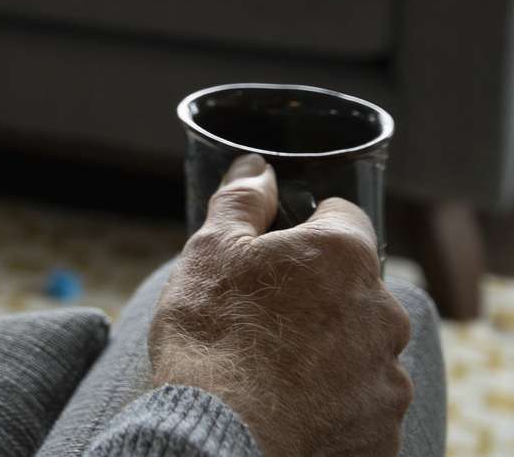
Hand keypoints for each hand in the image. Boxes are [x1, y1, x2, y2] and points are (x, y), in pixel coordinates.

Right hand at [148, 155, 411, 456]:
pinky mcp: (384, 425)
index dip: (305, 228)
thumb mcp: (210, 250)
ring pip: (361, 345)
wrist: (222, 431)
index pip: (343, 218)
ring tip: (274, 366)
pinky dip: (334, 399)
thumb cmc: (212, 331)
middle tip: (265, 314)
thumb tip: (258, 169)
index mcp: (344, 256)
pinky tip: (291, 401)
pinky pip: (362, 399)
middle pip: (354, 287)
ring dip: (330, 349)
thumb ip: (242, 201)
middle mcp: (383, 311)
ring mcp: (389, 374)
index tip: (275, 251)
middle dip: (317, 294)